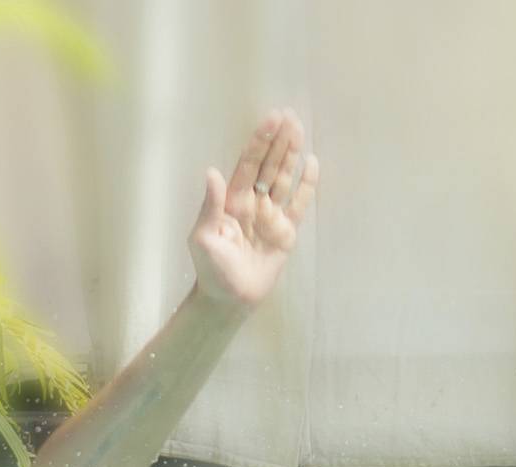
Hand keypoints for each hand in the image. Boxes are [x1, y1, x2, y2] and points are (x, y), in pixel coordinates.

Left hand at [190, 110, 319, 308]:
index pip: (248, 164)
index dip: (260, 142)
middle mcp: (253, 203)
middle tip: (290, 116)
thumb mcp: (203, 238)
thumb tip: (212, 173)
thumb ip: (210, 206)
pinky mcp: (286, 232)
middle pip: (268, 165)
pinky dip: (306, 185)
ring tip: (300, 130)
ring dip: (291, 156)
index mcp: (232, 201)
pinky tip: (312, 164)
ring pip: (283, 179)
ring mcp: (271, 216)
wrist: (231, 300)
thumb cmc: (212, 271)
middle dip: (278, 141)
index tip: (271, 120)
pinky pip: (298, 204)